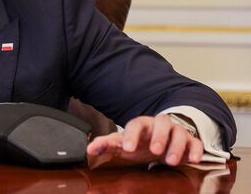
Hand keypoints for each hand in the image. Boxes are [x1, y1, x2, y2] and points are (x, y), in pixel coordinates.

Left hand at [87, 114, 203, 166]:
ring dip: (176, 146)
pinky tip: (193, 160)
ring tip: (171, 161)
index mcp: (141, 124)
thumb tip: (89, 149)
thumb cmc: (139, 142)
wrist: (161, 139)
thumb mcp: (123, 143)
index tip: (127, 148)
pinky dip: (195, 150)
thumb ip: (107, 144)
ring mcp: (176, 132)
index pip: (135, 124)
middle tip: (154, 151)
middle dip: (159, 136)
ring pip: (179, 132)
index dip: (131, 135)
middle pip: (161, 122)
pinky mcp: (190, 141)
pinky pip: (196, 142)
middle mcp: (159, 125)